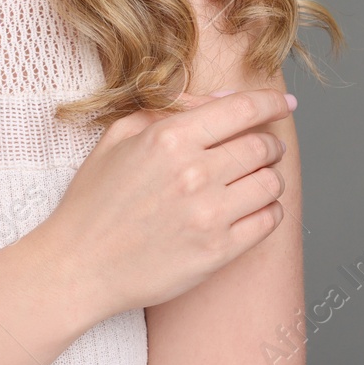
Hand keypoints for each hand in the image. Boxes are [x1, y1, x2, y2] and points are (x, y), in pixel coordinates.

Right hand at [24, 88, 292, 318]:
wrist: (80, 265)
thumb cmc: (95, 201)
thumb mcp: (119, 137)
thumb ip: (169, 110)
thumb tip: (221, 99)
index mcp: (168, 138)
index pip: (242, 110)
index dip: (270, 103)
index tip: (283, 103)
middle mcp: (193, 173)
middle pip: (263, 147)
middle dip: (269, 144)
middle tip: (264, 149)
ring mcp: (208, 215)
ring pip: (272, 183)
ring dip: (270, 178)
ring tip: (253, 181)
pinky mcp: (218, 252)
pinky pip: (269, 222)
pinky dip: (268, 211)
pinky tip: (250, 210)